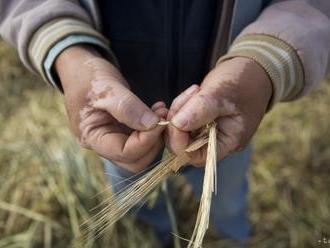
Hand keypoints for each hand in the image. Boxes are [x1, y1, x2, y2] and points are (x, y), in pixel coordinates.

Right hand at [55, 45, 167, 172]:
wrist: (81, 67)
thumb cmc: (88, 76)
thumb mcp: (106, 88)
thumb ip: (127, 107)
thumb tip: (151, 124)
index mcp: (92, 137)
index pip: (123, 153)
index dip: (145, 141)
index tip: (159, 121)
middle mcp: (102, 144)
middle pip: (134, 161)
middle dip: (153, 143)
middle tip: (163, 118)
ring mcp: (113, 139)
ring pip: (141, 153)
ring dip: (155, 136)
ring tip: (161, 112)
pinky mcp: (122, 131)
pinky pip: (141, 139)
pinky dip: (153, 129)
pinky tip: (157, 111)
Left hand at [166, 57, 271, 164]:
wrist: (254, 70)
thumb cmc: (245, 81)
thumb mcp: (224, 92)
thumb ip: (202, 108)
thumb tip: (177, 124)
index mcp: (227, 143)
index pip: (194, 156)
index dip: (179, 141)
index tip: (177, 117)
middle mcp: (215, 141)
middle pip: (182, 145)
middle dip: (176, 122)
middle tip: (186, 97)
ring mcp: (207, 131)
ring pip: (179, 131)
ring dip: (178, 111)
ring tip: (195, 90)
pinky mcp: (200, 120)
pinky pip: (182, 119)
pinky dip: (180, 106)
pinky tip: (192, 92)